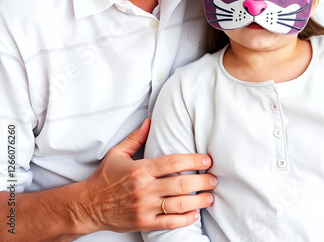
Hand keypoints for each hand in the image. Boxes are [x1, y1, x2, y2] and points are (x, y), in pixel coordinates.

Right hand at [81, 119, 215, 232]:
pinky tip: (195, 213)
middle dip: (202, 181)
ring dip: (199, 200)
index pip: (172, 163)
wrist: (89, 205)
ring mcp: (145, 208)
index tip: (206, 159)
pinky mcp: (144, 223)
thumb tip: (150, 121)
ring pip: (178, 205)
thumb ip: (136, 138)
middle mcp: (144, 189)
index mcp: (140, 169)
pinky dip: (185, 219)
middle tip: (213, 178)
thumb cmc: (104, 178)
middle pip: (181, 185)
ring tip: (210, 196)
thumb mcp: (117, 153)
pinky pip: (169, 223)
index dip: (193, 161)